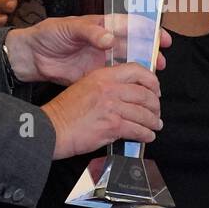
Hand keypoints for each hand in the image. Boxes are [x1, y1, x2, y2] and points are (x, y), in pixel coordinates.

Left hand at [6, 15, 169, 86]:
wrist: (31, 56)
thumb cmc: (48, 34)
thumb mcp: (67, 28)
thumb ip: (89, 32)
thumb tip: (109, 39)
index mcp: (102, 26)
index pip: (131, 25)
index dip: (149, 31)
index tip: (163, 39)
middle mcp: (106, 42)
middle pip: (135, 46)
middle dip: (151, 53)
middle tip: (163, 63)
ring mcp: (102, 60)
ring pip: (128, 64)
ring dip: (142, 71)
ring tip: (154, 80)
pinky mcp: (96, 76)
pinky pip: (116, 80)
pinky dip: (127, 85)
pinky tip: (136, 92)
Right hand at [42, 63, 162, 158]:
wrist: (52, 129)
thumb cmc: (64, 112)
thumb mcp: (84, 87)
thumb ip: (106, 86)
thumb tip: (126, 93)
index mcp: (103, 76)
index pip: (136, 71)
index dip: (151, 81)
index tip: (155, 90)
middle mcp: (109, 88)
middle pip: (144, 94)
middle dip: (155, 105)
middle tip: (156, 111)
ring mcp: (112, 107)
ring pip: (143, 113)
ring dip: (152, 121)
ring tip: (155, 125)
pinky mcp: (112, 126)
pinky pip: (137, 129)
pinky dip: (146, 134)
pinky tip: (147, 136)